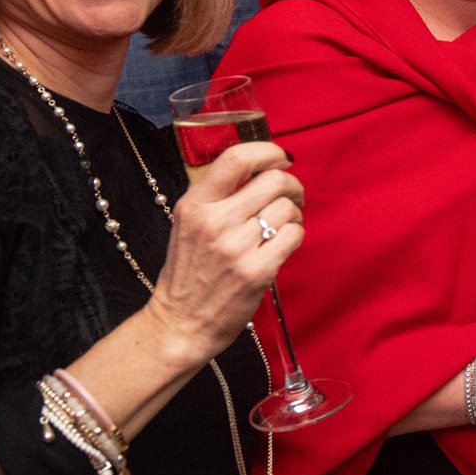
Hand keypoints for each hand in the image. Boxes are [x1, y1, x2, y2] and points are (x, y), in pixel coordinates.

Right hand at [146, 142, 304, 364]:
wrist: (180, 323)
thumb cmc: (189, 272)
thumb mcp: (188, 224)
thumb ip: (218, 196)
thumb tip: (263, 169)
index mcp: (195, 204)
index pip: (236, 158)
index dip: (268, 151)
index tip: (280, 158)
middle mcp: (214, 222)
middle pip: (273, 180)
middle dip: (291, 185)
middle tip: (291, 196)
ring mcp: (236, 248)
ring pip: (288, 208)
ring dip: (294, 213)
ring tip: (283, 225)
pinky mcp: (256, 271)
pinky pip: (294, 235)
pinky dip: (296, 235)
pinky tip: (283, 243)